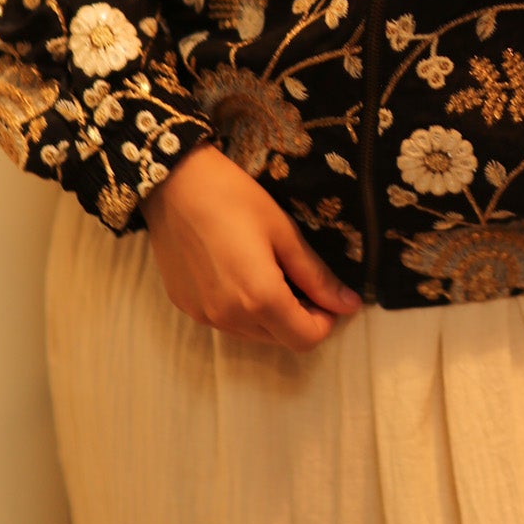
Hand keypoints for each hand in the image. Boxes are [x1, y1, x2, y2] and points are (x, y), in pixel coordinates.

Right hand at [141, 143, 361, 350]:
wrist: (173, 184)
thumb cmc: (235, 198)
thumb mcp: (284, 233)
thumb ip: (316, 276)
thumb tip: (350, 305)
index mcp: (260, 299)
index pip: (305, 339)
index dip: (324, 321)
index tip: (325, 294)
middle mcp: (230, 318)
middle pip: (280, 339)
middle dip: (299, 317)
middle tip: (299, 278)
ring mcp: (204, 316)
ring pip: (252, 334)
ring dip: (270, 316)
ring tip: (268, 272)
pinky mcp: (186, 307)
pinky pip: (226, 322)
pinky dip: (241, 309)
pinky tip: (237, 272)